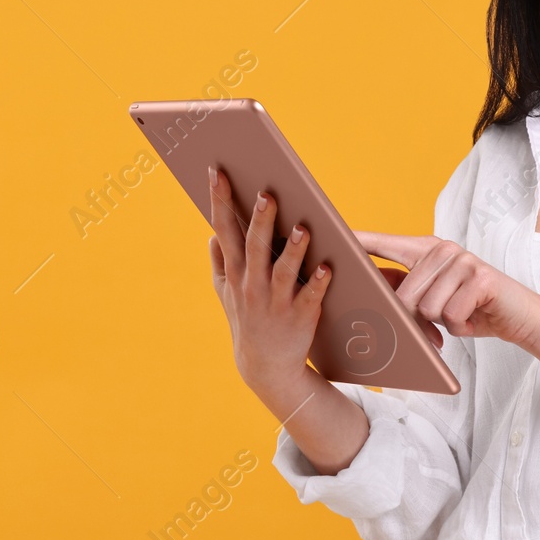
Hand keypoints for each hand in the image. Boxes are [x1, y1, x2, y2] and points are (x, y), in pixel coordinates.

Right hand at [206, 164, 329, 401]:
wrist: (265, 366)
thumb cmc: (247, 320)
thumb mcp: (225, 293)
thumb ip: (220, 262)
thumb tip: (212, 234)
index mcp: (235, 272)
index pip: (225, 230)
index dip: (220, 201)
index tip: (217, 172)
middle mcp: (252, 285)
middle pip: (255, 247)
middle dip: (260, 221)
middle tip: (267, 194)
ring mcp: (276, 302)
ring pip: (283, 271)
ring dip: (293, 250)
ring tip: (302, 228)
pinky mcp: (300, 316)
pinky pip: (310, 297)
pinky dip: (318, 284)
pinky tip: (327, 269)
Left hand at [353, 230, 539, 346]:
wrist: (520, 316)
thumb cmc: (472, 309)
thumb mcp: (435, 301)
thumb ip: (408, 293)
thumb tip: (376, 294)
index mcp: (427, 250)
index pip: (386, 243)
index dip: (360, 240)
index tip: (333, 233)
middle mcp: (443, 249)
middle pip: (404, 295)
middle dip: (420, 319)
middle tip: (443, 319)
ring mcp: (463, 260)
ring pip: (428, 308)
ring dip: (445, 323)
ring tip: (462, 314)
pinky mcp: (481, 277)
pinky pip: (451, 314)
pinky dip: (462, 326)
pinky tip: (474, 317)